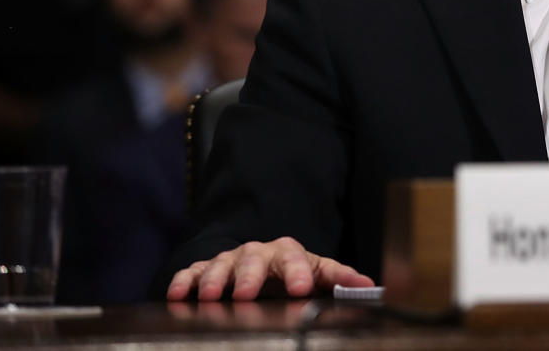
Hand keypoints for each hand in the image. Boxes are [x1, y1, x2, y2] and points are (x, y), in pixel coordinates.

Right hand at [165, 236, 374, 300]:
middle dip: (250, 277)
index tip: (301, 290)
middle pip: (254, 260)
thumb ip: (339, 278)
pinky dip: (185, 282)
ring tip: (212, 296)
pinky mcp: (204, 270)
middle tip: (248, 294)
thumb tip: (369, 284)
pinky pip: (192, 272)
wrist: (260, 266)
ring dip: (215, 280)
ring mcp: (229, 260)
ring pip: (220, 265)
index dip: (298, 274)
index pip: (295, 260)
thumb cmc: (291, 272)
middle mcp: (257, 253)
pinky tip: (179, 294)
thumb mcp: (317, 273)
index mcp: (287, 253)